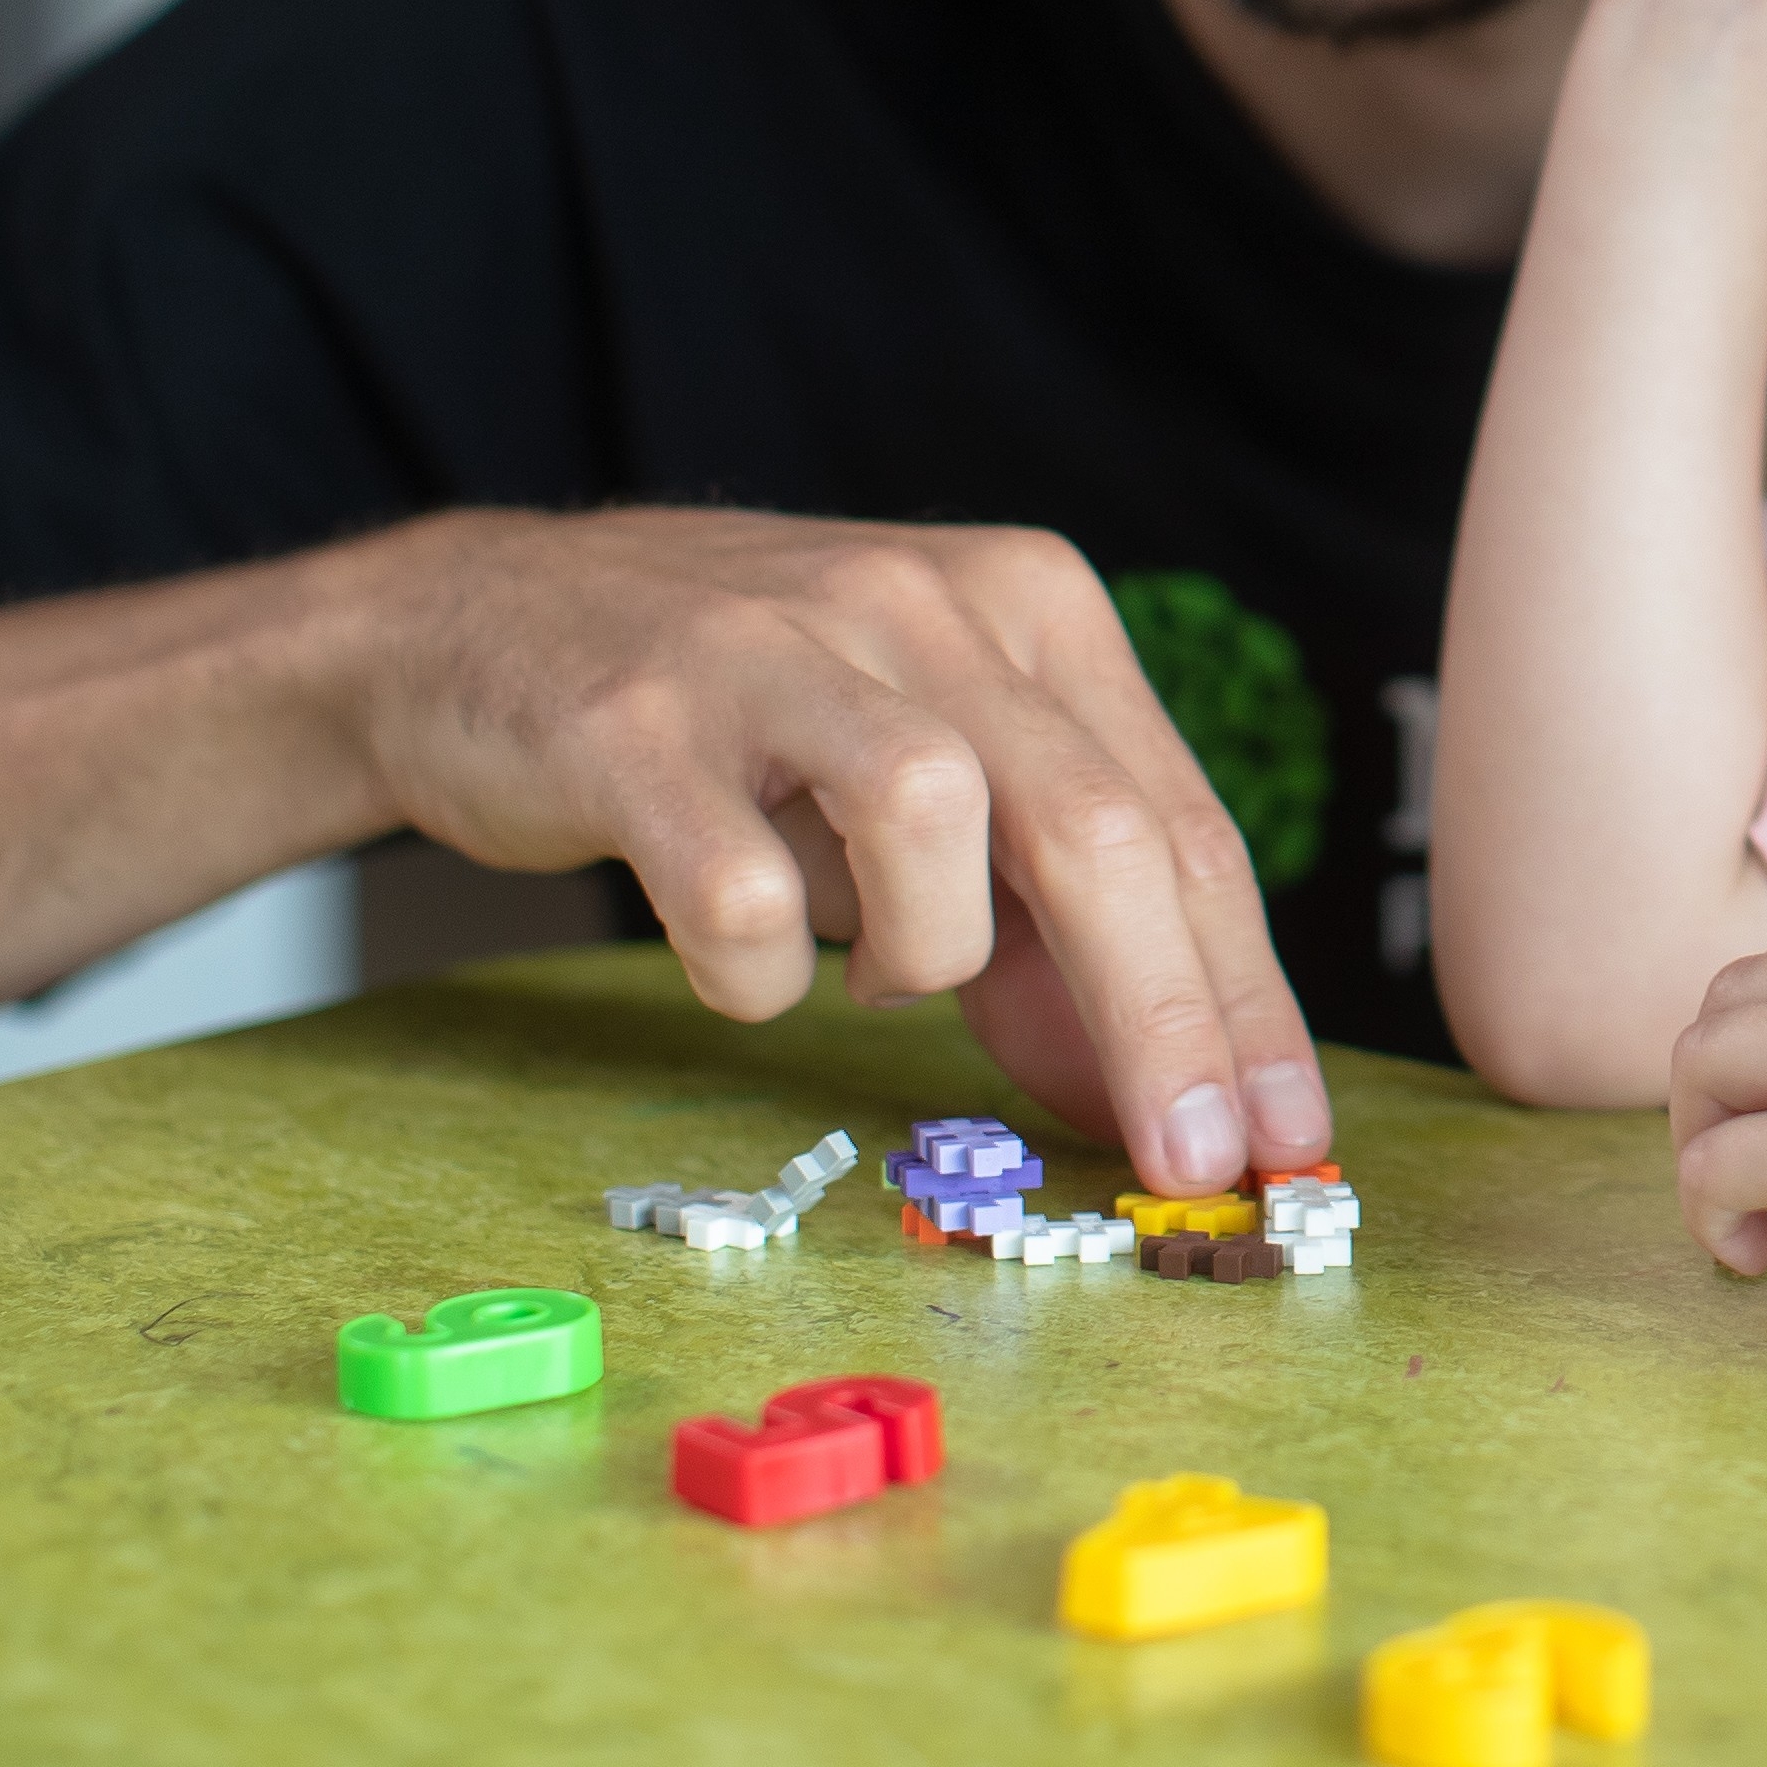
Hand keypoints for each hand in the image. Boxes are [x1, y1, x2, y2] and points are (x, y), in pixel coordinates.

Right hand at [344, 508, 1333, 1192]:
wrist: (476, 626)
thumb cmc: (746, 726)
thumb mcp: (930, 778)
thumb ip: (1046, 915)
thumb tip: (1162, 1093)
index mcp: (1030, 603)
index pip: (1182, 820)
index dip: (1248, 996)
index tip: (1290, 1140)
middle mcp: (922, 602)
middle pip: (1097, 830)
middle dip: (1168, 1022)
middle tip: (1196, 1164)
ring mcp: (775, 650)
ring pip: (937, 827)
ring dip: (928, 955)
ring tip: (877, 972)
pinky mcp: (636, 722)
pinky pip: (741, 893)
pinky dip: (762, 968)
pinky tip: (748, 948)